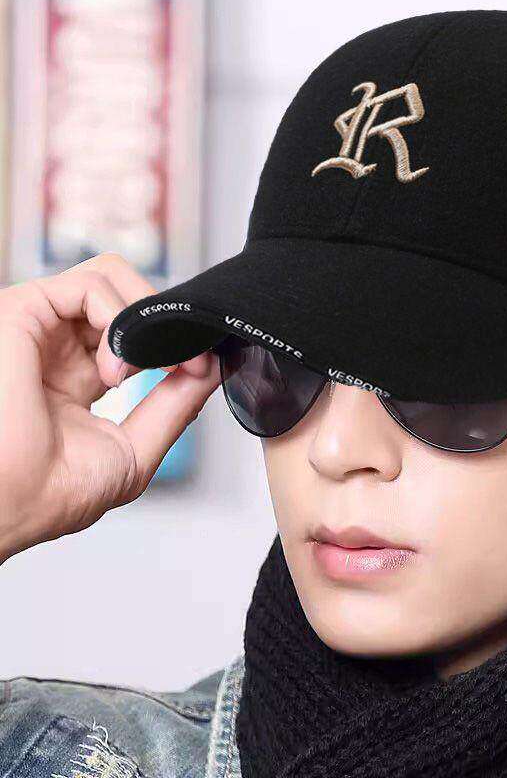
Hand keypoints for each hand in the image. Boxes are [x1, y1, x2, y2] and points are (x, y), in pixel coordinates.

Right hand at [0, 252, 220, 563]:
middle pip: (125, 297)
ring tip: (141, 367)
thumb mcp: (132, 449)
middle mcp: (55, 348)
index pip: (132, 334)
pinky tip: (118, 363)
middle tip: (187, 362)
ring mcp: (40, 328)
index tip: (199, 368)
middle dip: (168, 323)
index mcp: (74, 379)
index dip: (172, 342)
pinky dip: (124, 316)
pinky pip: (92, 282)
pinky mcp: (23, 309)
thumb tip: (210, 369)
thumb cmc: (48, 495)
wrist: (7, 507)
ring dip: (148, 318)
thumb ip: (173, 406)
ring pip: (110, 275)